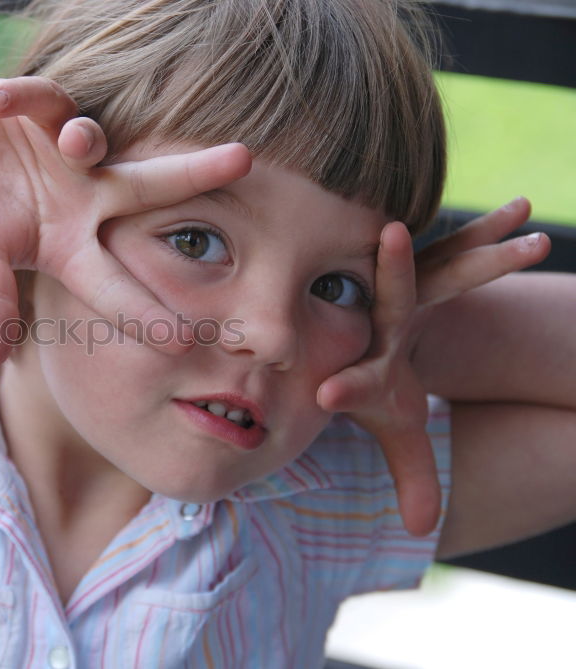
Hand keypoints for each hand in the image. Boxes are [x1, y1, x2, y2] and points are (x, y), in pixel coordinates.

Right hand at [0, 77, 250, 368]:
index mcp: (72, 245)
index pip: (117, 282)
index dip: (146, 311)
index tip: (187, 340)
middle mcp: (84, 196)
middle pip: (148, 186)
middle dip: (195, 173)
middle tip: (245, 159)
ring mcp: (64, 150)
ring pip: (94, 138)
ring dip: (87, 138)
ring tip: (71, 140)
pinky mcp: (37, 108)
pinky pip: (38, 99)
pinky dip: (19, 100)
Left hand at [317, 198, 549, 535]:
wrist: (372, 332)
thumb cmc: (384, 384)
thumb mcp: (399, 428)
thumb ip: (410, 474)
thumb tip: (419, 530)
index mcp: (367, 365)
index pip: (354, 381)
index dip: (344, 388)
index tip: (328, 395)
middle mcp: (379, 317)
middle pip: (391, 298)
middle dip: (398, 271)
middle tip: (393, 238)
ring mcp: (406, 283)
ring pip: (438, 261)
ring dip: (477, 245)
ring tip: (519, 225)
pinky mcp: (429, 264)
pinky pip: (461, 247)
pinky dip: (488, 231)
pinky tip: (523, 208)